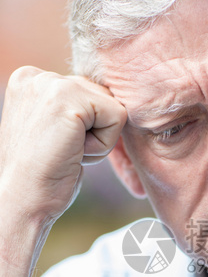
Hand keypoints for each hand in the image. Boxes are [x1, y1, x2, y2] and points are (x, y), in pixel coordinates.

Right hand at [0, 66, 127, 276]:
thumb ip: (72, 108)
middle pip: (103, 97)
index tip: (55, 145)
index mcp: (30, 79)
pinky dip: (103, 145)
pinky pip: (118, 117)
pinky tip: (74, 153)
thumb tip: (108, 102)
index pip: (89, 92)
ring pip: (113, 107)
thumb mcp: (53, 129)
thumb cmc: (40, 176)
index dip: (85, 128)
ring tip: (66, 152)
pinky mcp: (69, 100)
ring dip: (99, 140)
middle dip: (94, 132)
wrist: (21, 201)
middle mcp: (37, 75)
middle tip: (62, 152)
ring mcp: (51, 84)